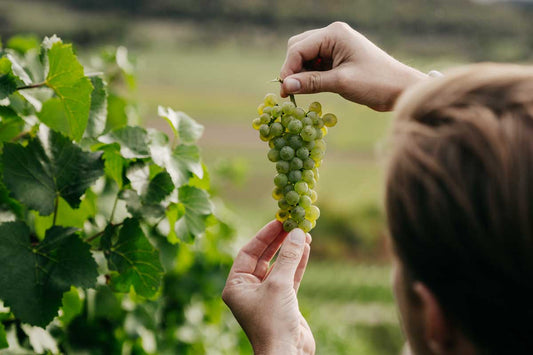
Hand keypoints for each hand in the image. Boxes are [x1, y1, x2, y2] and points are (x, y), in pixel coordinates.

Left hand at [222, 221, 314, 354]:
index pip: (248, 253)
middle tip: (292, 224)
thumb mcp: (279, 284)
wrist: (287, 354)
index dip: (264, 236)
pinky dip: (298, 263)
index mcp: (236, 286)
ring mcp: (266, 296)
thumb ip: (288, 257)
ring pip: (279, 266)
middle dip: (279, 241)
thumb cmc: (274, 321)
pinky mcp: (283, 302)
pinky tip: (306, 249)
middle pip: (263, 257)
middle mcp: (249, 290)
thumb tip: (298, 233)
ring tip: (304, 234)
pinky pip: (289, 277)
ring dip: (291, 251)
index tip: (278, 221)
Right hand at [280, 21, 427, 111]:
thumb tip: (286, 85)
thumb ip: (312, 82)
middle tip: (291, 92)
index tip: (285, 91)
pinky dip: (309, 75)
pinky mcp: (338, 57)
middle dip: (292, 69)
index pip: (298, 48)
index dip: (288, 69)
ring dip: (300, 73)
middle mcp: (332, 35)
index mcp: (334, 34)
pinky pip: (315, 64)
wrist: (400, 89)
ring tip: (301, 92)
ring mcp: (335, 45)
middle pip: (298, 48)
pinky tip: (311, 88)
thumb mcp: (341, 83)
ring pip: (304, 57)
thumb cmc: (375, 83)